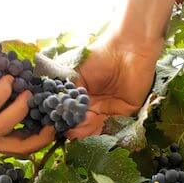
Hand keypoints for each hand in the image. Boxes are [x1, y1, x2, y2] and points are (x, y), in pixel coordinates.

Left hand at [0, 55, 54, 155]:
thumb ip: (14, 109)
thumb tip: (43, 106)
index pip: (20, 150)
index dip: (40, 142)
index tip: (54, 127)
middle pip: (15, 146)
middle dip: (37, 135)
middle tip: (50, 117)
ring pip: (3, 126)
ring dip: (20, 108)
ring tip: (26, 92)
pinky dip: (3, 90)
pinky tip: (6, 79)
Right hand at [66, 0, 177, 138]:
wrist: (128, 49)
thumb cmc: (100, 56)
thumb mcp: (78, 75)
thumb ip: (69, 94)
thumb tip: (59, 113)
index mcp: (83, 96)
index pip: (72, 113)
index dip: (64, 120)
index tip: (55, 125)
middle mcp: (96, 105)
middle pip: (83, 124)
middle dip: (75, 129)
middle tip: (67, 131)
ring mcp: (110, 110)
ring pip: (96, 128)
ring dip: (86, 133)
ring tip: (76, 133)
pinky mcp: (126, 112)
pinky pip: (113, 126)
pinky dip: (103, 132)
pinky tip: (91, 133)